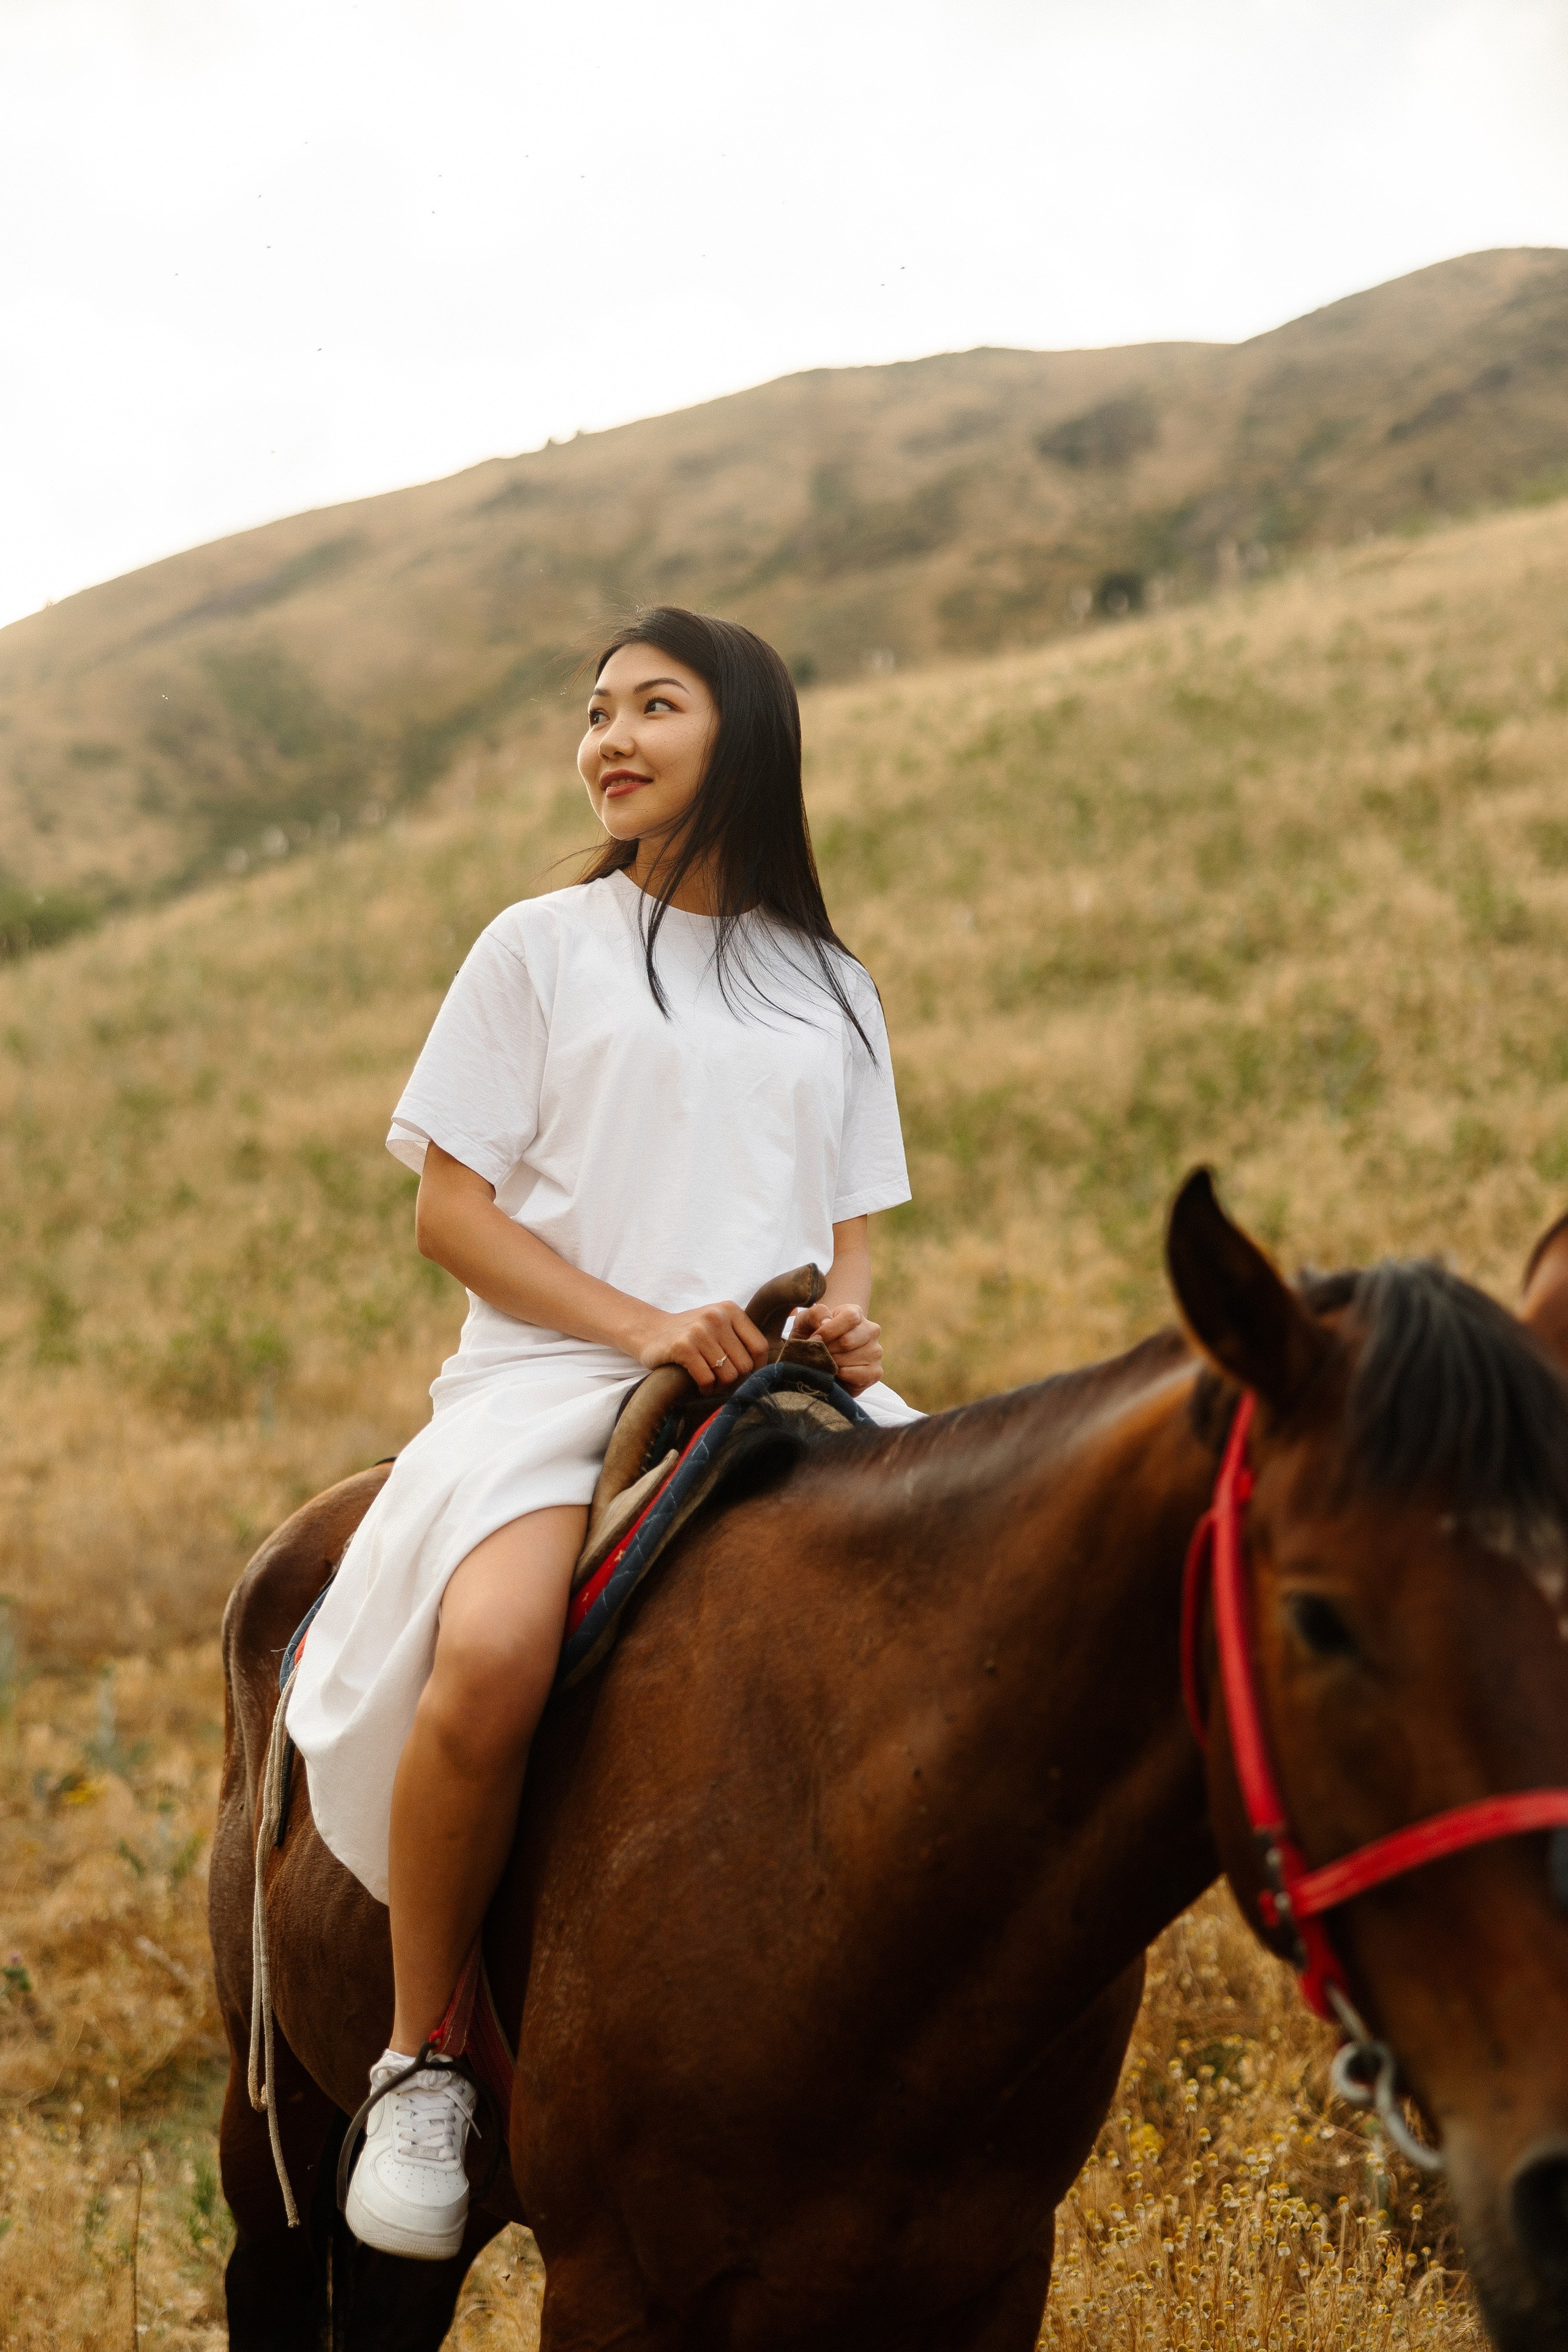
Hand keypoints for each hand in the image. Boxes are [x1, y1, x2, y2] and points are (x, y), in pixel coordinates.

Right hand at [635, 1301, 768, 1391]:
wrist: (649, 1331)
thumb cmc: (690, 1333)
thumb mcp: (718, 1325)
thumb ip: (740, 1338)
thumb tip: (767, 1370)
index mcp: (730, 1310)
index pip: (759, 1347)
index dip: (757, 1368)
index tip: (746, 1376)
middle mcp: (716, 1317)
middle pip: (745, 1365)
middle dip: (735, 1380)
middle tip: (723, 1383)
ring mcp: (699, 1331)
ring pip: (727, 1375)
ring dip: (720, 1387)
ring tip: (711, 1383)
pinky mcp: (683, 1347)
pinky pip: (707, 1379)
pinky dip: (705, 1389)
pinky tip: (700, 1386)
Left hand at [792, 1300, 882, 1394]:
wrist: (818, 1360)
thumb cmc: (812, 1337)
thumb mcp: (806, 1321)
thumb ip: (816, 1314)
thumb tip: (826, 1323)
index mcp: (855, 1313)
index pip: (849, 1318)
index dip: (828, 1330)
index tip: (814, 1339)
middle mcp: (871, 1330)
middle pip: (848, 1341)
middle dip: (827, 1350)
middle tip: (819, 1354)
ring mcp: (876, 1351)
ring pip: (850, 1359)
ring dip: (832, 1364)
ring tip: (826, 1362)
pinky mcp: (876, 1371)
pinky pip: (859, 1375)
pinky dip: (842, 1376)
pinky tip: (836, 1373)